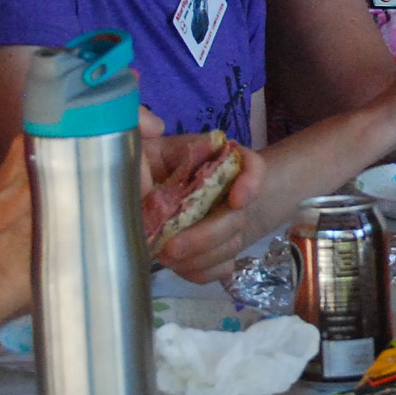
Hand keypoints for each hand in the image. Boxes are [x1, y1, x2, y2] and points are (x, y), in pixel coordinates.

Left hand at [150, 140, 267, 283]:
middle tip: (172, 246)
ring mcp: (229, 223)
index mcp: (220, 161)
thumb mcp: (145, 141)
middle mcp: (232, 192)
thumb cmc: (150, 163)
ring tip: (164, 257)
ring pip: (230, 246)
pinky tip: (179, 267)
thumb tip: (154, 127)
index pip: (252, 166)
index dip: (251, 181)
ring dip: (200, 257)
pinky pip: (222, 268)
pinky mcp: (221, 250)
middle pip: (238, 216)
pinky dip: (202, 271)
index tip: (237, 199)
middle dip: (208, 235)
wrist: (156, 190)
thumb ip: (143, 123)